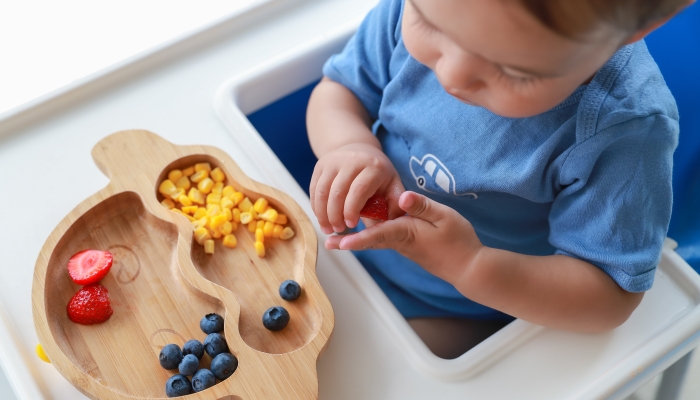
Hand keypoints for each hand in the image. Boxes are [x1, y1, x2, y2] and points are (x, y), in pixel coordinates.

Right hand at [310, 143, 404, 233]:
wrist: (360, 150)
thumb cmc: (379, 175)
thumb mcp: (393, 186)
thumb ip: (395, 205)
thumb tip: (391, 224)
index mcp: (373, 166)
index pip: (359, 189)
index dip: (352, 210)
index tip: (352, 226)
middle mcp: (352, 160)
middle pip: (337, 192)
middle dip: (335, 216)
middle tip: (338, 230)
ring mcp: (333, 161)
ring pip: (322, 191)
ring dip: (323, 214)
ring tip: (328, 229)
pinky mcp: (320, 165)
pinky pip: (314, 189)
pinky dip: (316, 207)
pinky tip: (322, 218)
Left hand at [325, 191, 483, 284]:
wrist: (468, 267)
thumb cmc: (458, 241)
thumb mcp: (444, 217)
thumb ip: (422, 206)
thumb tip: (401, 197)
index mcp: (406, 232)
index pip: (377, 235)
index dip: (357, 238)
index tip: (340, 242)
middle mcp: (400, 241)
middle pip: (370, 241)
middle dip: (349, 242)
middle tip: (329, 243)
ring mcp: (404, 246)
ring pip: (376, 241)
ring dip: (357, 240)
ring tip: (338, 239)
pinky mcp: (408, 246)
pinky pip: (385, 240)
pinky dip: (371, 237)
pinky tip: (365, 229)